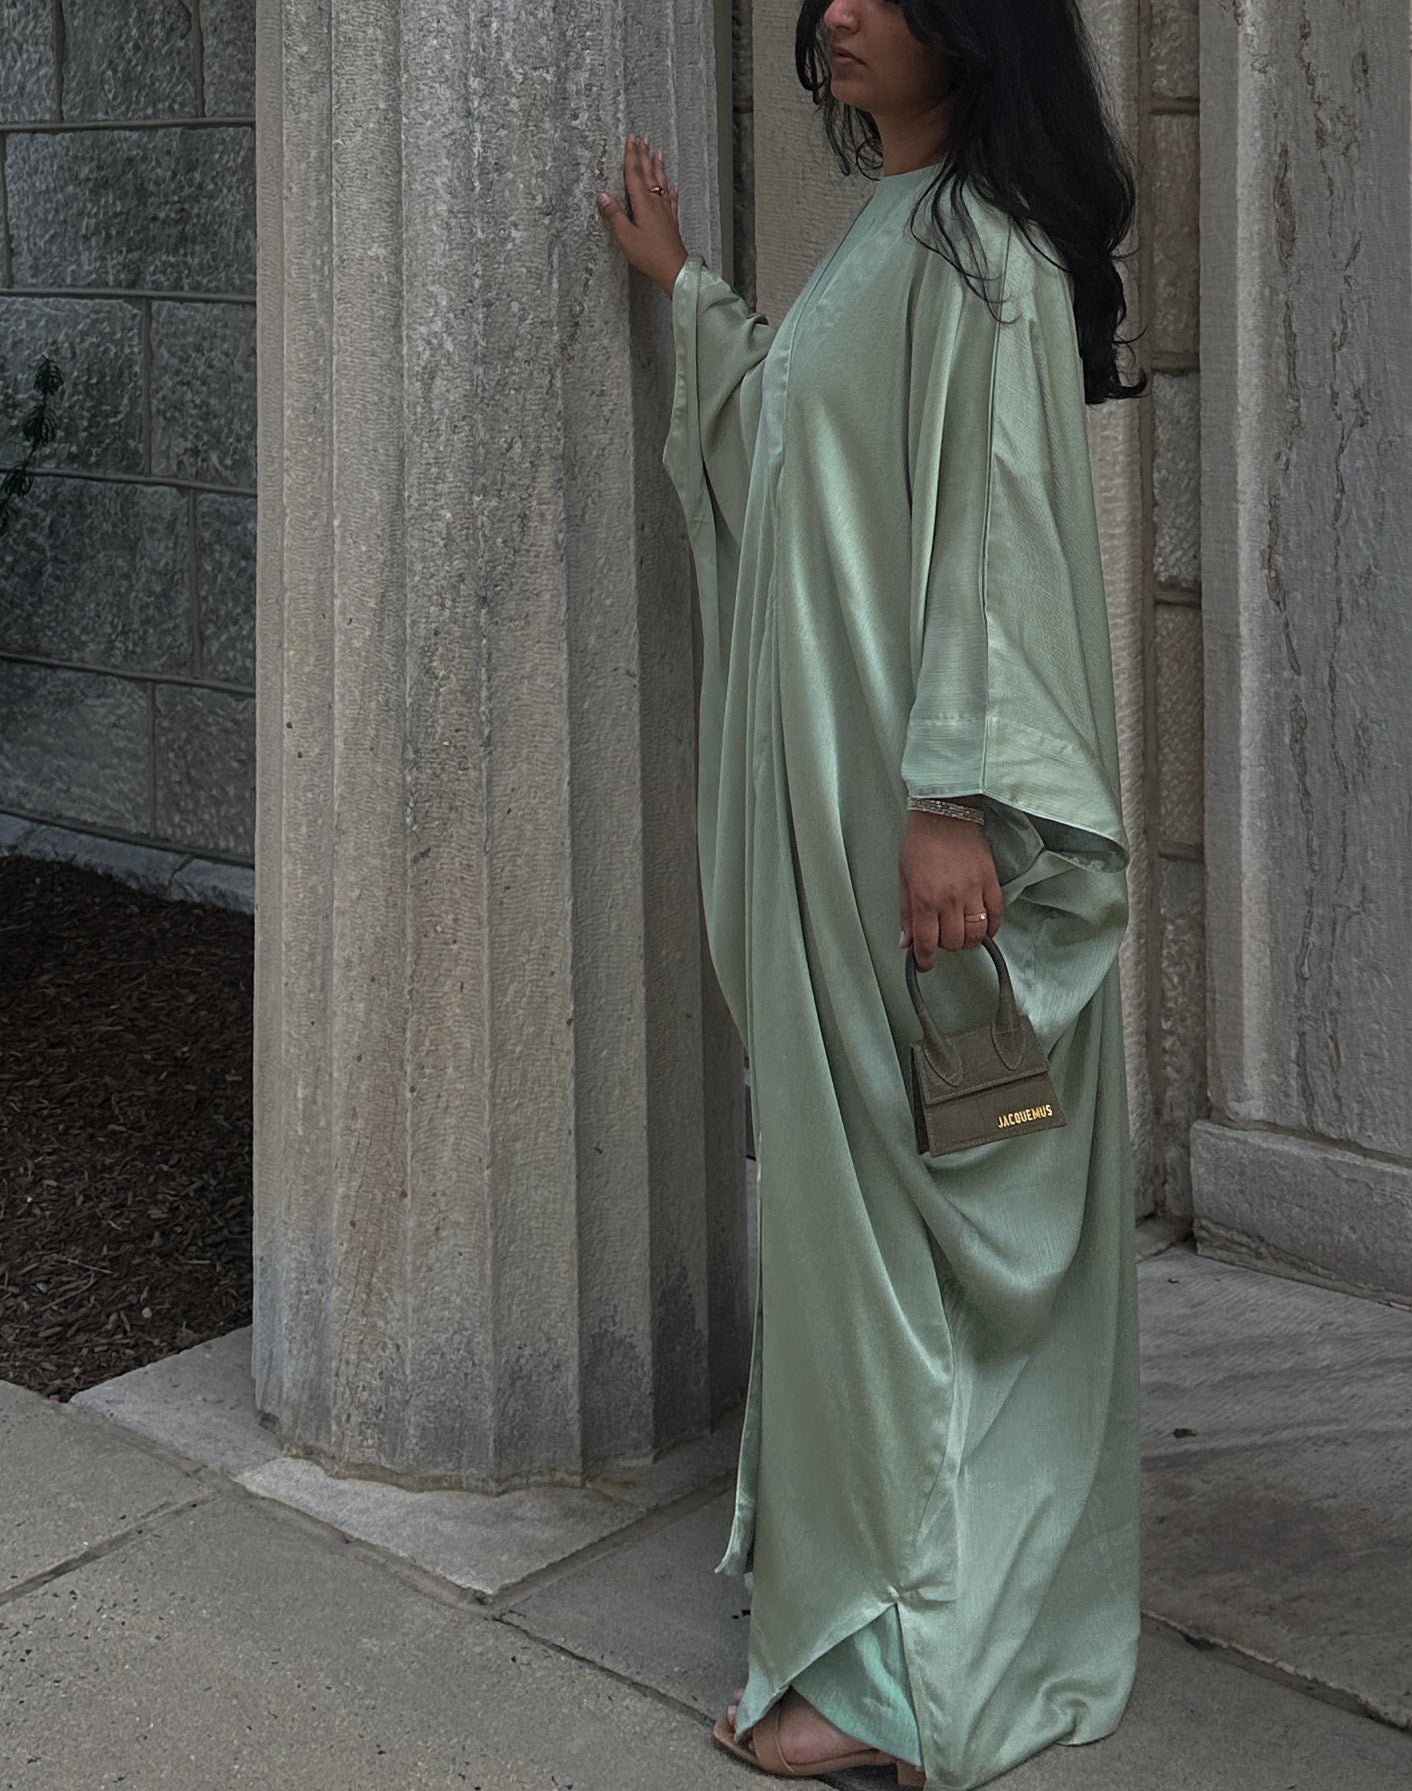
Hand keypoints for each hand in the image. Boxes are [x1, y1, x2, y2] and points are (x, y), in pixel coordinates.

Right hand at [596, 132, 689, 294]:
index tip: (630, 139)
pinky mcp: (671, 220)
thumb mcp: (626, 236)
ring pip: (661, 183)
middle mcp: (655, 202)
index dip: (631, 156)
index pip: (634, 174)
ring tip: (658, 152)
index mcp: (643, 203)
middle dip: (644, 155)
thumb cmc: (649, 254)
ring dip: (658, 167)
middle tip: (642, 138)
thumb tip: (602, 196)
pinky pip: (671, 199)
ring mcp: (665, 210)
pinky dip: (670, 188)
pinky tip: (672, 184)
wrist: (674, 268)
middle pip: (648, 174)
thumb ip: (614, 215)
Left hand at [898, 808, 1003, 970]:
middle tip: (940, 937)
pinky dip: (991, 927)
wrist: (944, 814)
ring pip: (977, 934)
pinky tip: (983, 926)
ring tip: (961, 933)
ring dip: (969, 940)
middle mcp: (950, 899)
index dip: (925, 960)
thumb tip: (906, 941)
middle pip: (954, 943)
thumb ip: (906, 913)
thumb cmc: (921, 842)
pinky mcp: (990, 882)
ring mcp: (973, 891)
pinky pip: (996, 915)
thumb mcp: (904, 879)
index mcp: (925, 898)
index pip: (927, 944)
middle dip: (946, 947)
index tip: (924, 963)